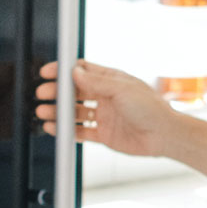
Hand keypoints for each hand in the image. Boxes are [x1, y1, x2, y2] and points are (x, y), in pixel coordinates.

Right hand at [37, 60, 176, 157]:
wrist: (165, 136)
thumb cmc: (151, 108)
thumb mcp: (121, 89)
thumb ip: (96, 82)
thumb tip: (75, 72)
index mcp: (111, 80)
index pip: (82, 71)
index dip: (63, 71)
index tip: (47, 73)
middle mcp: (106, 97)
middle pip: (74, 92)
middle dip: (57, 93)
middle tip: (42, 94)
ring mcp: (104, 116)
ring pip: (75, 112)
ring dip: (59, 112)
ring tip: (43, 112)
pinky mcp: (104, 134)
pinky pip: (80, 131)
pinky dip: (66, 130)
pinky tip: (54, 128)